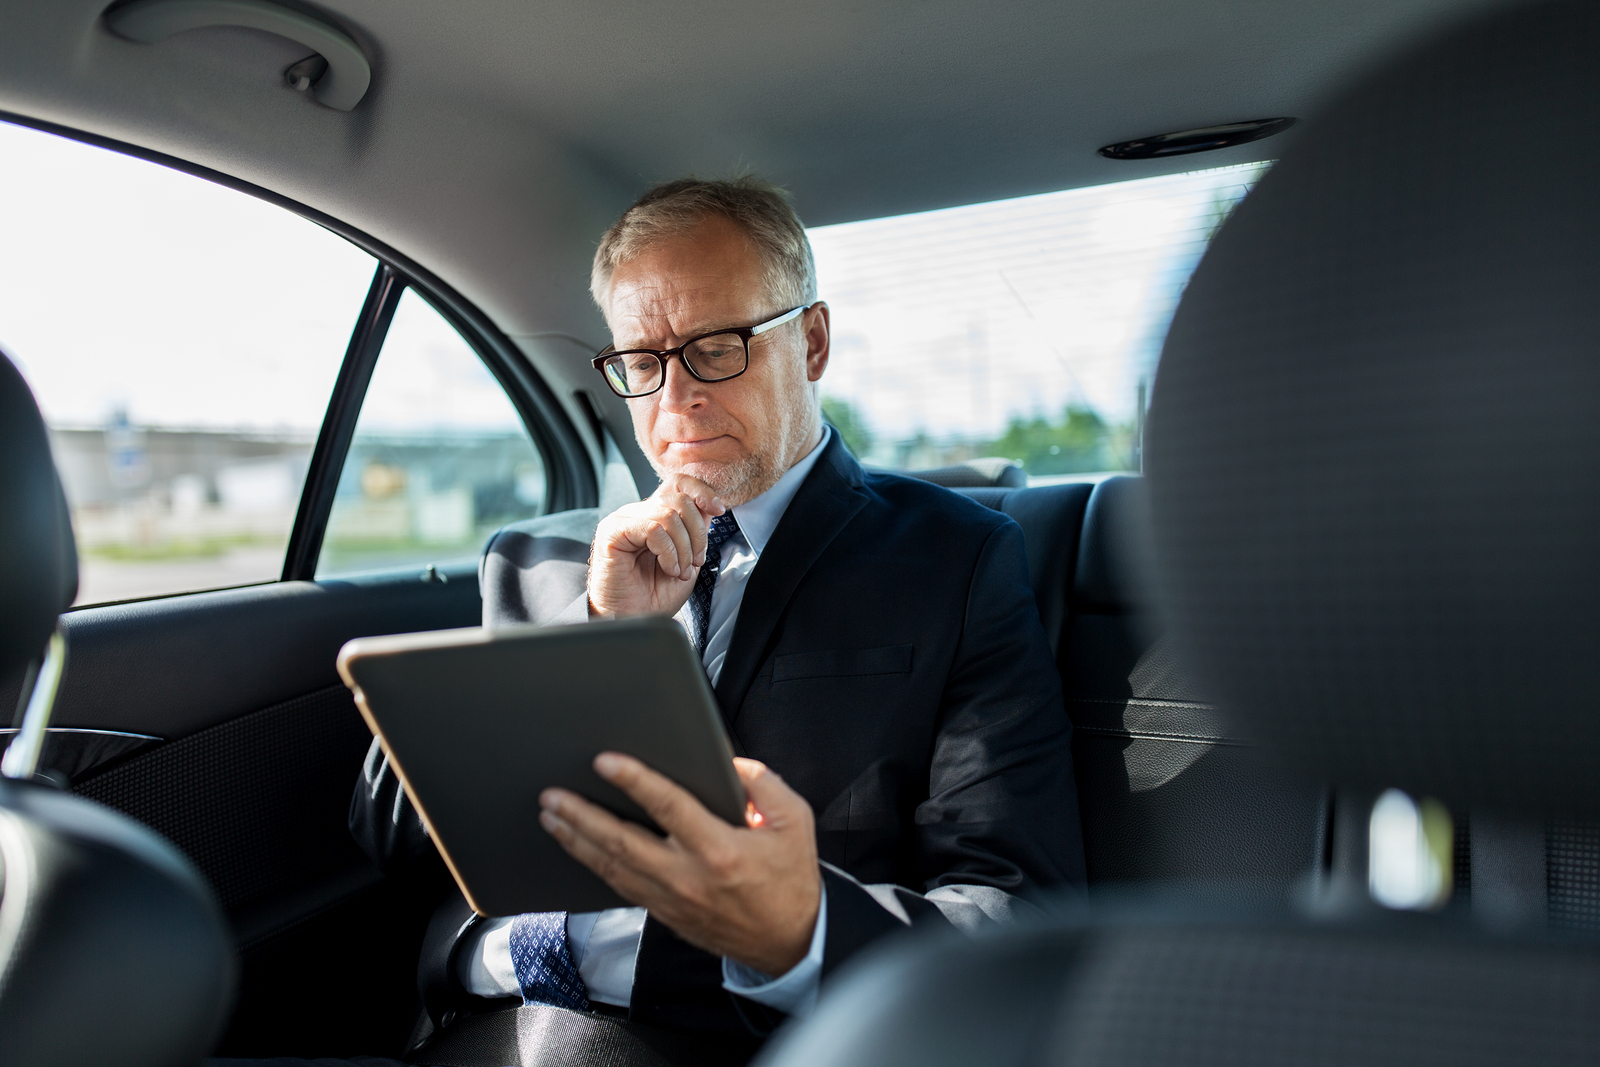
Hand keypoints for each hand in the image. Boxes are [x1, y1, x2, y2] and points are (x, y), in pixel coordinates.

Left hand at [539, 754, 821, 977]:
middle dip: (582, 815)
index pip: (668, 806)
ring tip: (551, 816)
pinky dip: (595, 865)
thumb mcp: (795, 821)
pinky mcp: (665, 913)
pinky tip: (579, 848)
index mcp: (721, 849)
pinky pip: (621, 886)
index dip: (634, 780)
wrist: (790, 942)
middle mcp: (689, 876)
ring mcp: (672, 899)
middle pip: (622, 841)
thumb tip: (728, 761)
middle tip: (553, 795)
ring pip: (613, 867)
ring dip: (577, 839)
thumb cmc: (791, 880)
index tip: (605, 761)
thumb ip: (762, 784)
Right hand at [588, 474, 725, 618]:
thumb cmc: (655, 596)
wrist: (633, 619)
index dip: (702, 491)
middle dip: (697, 533)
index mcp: (655, 515)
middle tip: (694, 562)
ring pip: (668, 514)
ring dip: (683, 548)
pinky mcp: (612, 532)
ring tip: (678, 571)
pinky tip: (667, 569)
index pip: (679, 483)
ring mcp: (623, 520)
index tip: (719, 511)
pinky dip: (668, 552)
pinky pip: (653, 528)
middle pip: (680, 498)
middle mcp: (638, 512)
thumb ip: (696, 531)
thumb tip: (710, 507)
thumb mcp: (687, 560)